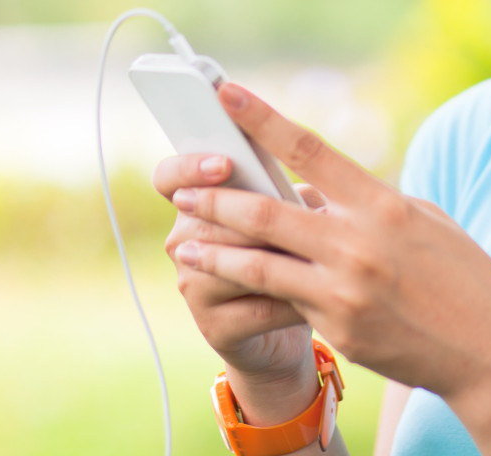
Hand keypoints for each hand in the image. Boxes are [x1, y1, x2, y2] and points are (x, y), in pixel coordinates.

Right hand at [152, 150, 323, 388]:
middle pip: (210, 222)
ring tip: (318, 258)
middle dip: (261, 220)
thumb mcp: (292, 215)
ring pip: (235, 264)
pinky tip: (320, 296)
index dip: (189, 168)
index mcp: (195, 206)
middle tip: (303, 219)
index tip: (225, 164)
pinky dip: (294, 299)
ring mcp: (192, 287)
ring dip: (280, 260)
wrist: (286, 324)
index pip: (170, 178)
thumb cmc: (291, 254)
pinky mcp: (214, 327)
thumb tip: (303, 197)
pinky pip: (258, 307)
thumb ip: (290, 197)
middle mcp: (182, 244)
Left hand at [169, 83, 490, 401]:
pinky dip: (252, 288)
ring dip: (216, 251)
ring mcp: (346, 289)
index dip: (261, 118)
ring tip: (184, 245)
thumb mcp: (421, 220)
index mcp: (383, 203)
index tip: (224, 93)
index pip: (311, 147)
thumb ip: (363, 203)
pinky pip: (284, 301)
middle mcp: (360, 242)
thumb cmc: (460, 276)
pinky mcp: (339, 328)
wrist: (488, 350)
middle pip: (268, 210)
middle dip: (217, 198)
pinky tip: (227, 281)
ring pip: (261, 262)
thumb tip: (308, 191)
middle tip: (180, 190)